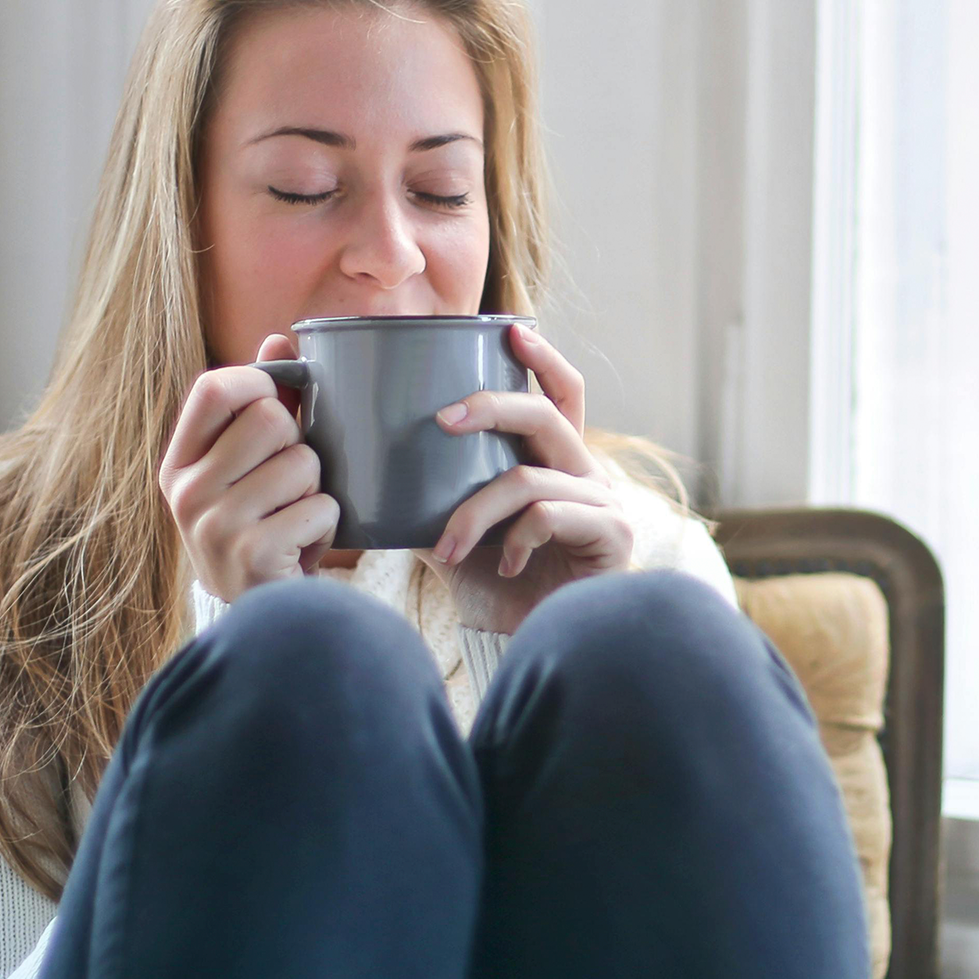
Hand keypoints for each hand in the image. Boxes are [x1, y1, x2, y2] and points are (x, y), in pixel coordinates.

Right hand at [160, 333, 339, 602]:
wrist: (260, 615)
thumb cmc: (260, 527)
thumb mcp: (246, 468)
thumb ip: (261, 403)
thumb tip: (278, 338)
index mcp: (179, 463)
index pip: (215, 388)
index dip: (260, 383)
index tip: (279, 405)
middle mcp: (186, 492)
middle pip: (271, 419)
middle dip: (300, 445)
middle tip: (291, 481)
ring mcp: (215, 525)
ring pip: (304, 463)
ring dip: (318, 489)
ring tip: (297, 516)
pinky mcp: (252, 554)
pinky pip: (321, 507)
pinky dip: (327, 524)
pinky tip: (303, 545)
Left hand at [418, 323, 633, 633]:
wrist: (534, 648)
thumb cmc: (501, 591)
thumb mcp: (456, 535)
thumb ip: (430, 499)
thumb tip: (366, 471)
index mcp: (557, 464)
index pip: (562, 396)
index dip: (543, 360)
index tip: (511, 330)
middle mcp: (587, 475)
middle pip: (544, 415)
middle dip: (490, 407)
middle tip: (440, 420)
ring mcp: (604, 504)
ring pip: (528, 477)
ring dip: (475, 512)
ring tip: (447, 548)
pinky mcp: (612, 535)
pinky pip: (548, 514)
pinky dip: (514, 538)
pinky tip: (504, 566)